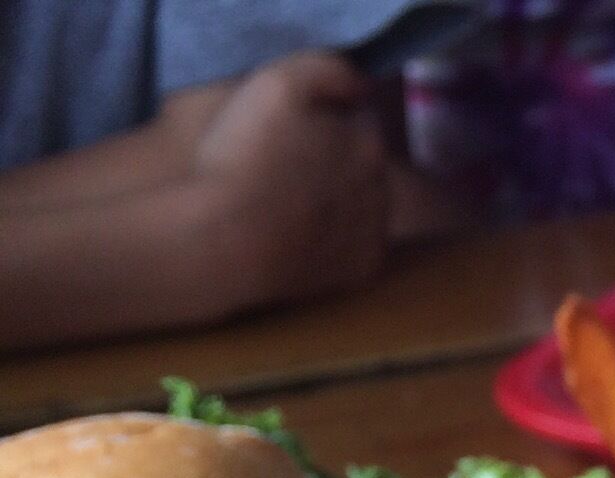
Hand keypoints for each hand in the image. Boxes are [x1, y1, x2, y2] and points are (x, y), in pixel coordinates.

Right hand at [184, 53, 389, 312]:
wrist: (227, 241)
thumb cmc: (246, 157)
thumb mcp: (278, 85)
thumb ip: (325, 69)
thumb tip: (358, 81)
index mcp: (368, 140)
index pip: (358, 115)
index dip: (327, 115)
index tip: (293, 125)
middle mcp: (385, 186)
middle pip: (364, 161)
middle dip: (337, 157)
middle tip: (288, 164)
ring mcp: (378, 232)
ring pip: (364, 204)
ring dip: (340, 199)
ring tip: (292, 200)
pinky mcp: (364, 270)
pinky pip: (358, 247)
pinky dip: (339, 240)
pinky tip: (303, 235)